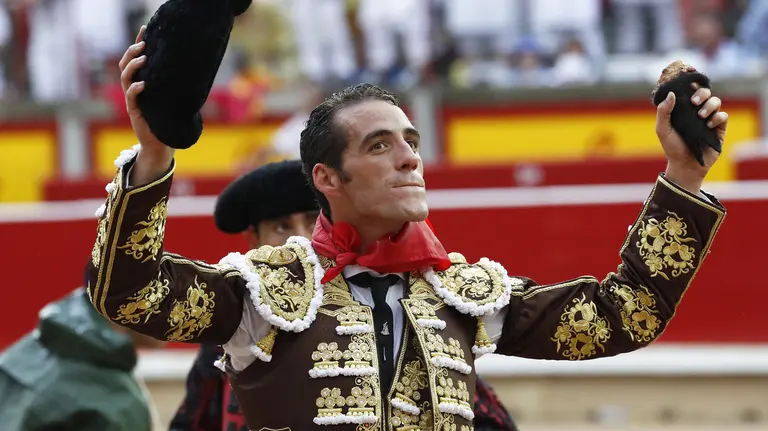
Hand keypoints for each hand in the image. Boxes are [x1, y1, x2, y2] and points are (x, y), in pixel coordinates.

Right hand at [119, 26, 174, 183]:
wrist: (162, 143)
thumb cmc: (168, 119)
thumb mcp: (174, 98)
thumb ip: (178, 84)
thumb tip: (199, 69)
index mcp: (143, 82)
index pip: (137, 59)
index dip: (138, 43)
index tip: (144, 28)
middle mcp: (135, 88)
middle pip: (126, 64)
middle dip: (132, 52)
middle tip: (143, 44)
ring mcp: (133, 100)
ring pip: (125, 78)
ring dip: (133, 66)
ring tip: (144, 57)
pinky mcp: (134, 112)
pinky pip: (132, 98)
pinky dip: (136, 89)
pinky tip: (143, 83)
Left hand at [655, 82, 727, 192]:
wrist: (685, 165)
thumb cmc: (672, 147)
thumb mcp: (662, 129)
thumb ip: (663, 111)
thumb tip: (672, 93)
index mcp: (683, 109)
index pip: (690, 91)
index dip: (691, 85)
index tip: (688, 86)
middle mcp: (697, 112)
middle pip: (705, 92)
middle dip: (701, 93)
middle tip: (694, 102)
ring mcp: (709, 119)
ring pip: (716, 101)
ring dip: (709, 105)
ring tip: (701, 116)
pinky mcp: (719, 129)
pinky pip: (723, 116)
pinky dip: (717, 117)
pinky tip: (709, 125)